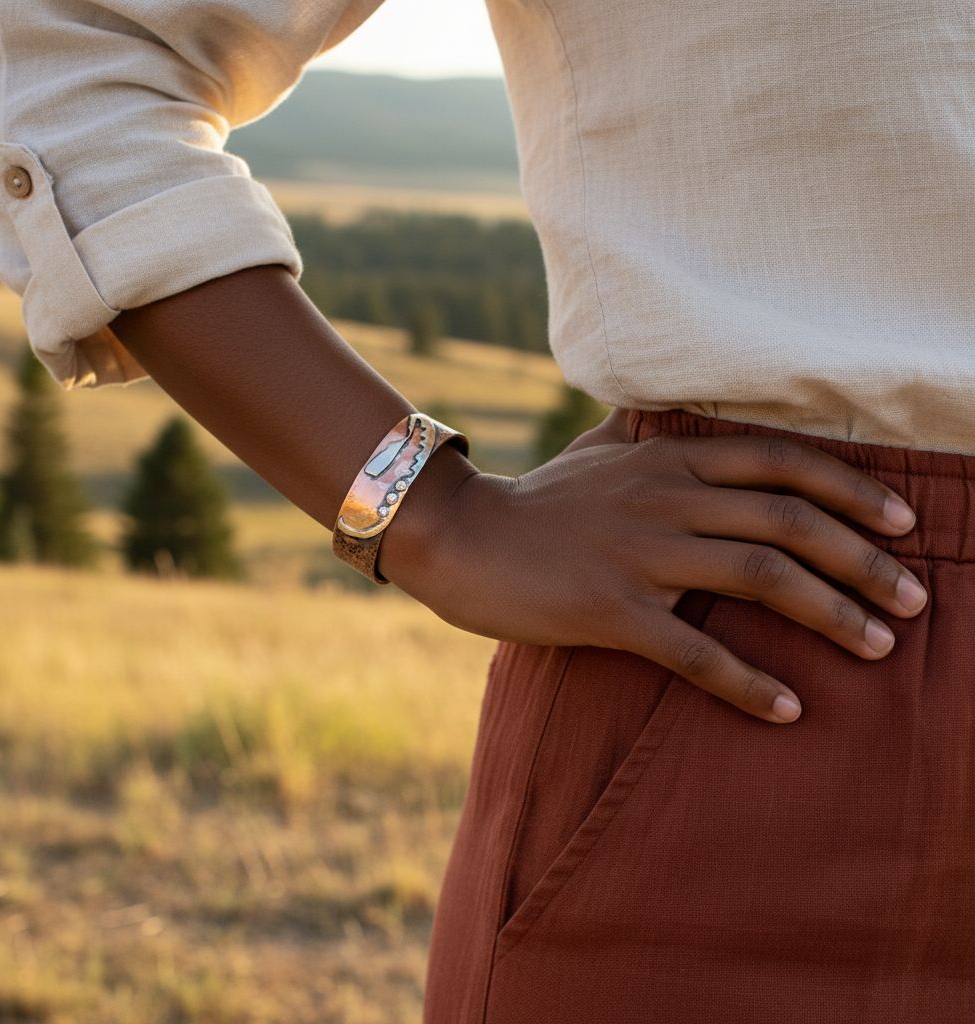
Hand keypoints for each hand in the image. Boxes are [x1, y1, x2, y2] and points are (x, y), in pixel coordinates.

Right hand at [377, 409, 925, 724]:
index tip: (904, 524)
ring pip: (760, 579)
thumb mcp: (596, 448)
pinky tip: (787, 709)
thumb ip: (645, 426)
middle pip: (789, 523)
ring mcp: (639, 554)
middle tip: (915, 601)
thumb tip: (671, 405)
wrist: (461, 536)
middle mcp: (665, 498)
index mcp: (668, 458)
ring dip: (832, 615)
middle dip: (866, 561)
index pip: (782, 463)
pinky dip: (748, 683)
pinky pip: (695, 651)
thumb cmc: (536, 498)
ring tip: (880, 648)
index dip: (853, 491)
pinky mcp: (610, 610)